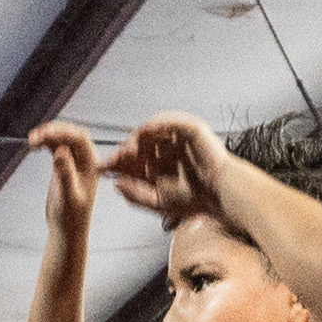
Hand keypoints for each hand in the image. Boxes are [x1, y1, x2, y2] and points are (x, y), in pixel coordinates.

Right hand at [30, 120, 98, 237]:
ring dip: (46, 134)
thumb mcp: (67, 196)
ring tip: (31, 141)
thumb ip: (65, 173)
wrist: (66, 229)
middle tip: (35, 138)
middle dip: (53, 131)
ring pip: (61, 137)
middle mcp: (84, 159)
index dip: (62, 133)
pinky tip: (34, 145)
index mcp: (91, 164)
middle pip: (70, 133)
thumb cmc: (71, 217)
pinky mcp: (62, 164)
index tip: (45, 136)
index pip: (79, 138)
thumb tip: (61, 151)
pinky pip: (54, 145)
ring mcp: (73, 160)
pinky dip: (44, 142)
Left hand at [101, 113, 228, 228]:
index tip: (101, 168)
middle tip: (114, 160)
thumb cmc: (194, 199)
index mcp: (161, 166)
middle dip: (124, 152)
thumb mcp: (157, 201)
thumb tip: (116, 185)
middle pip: (139, 145)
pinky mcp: (191, 128)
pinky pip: (168, 121)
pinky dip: (154, 126)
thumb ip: (135, 195)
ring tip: (128, 153)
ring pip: (150, 133)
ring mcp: (179, 138)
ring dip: (136, 140)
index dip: (117, 164)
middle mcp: (168, 150)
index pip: (134, 161)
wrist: (220, 194)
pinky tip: (143, 137)